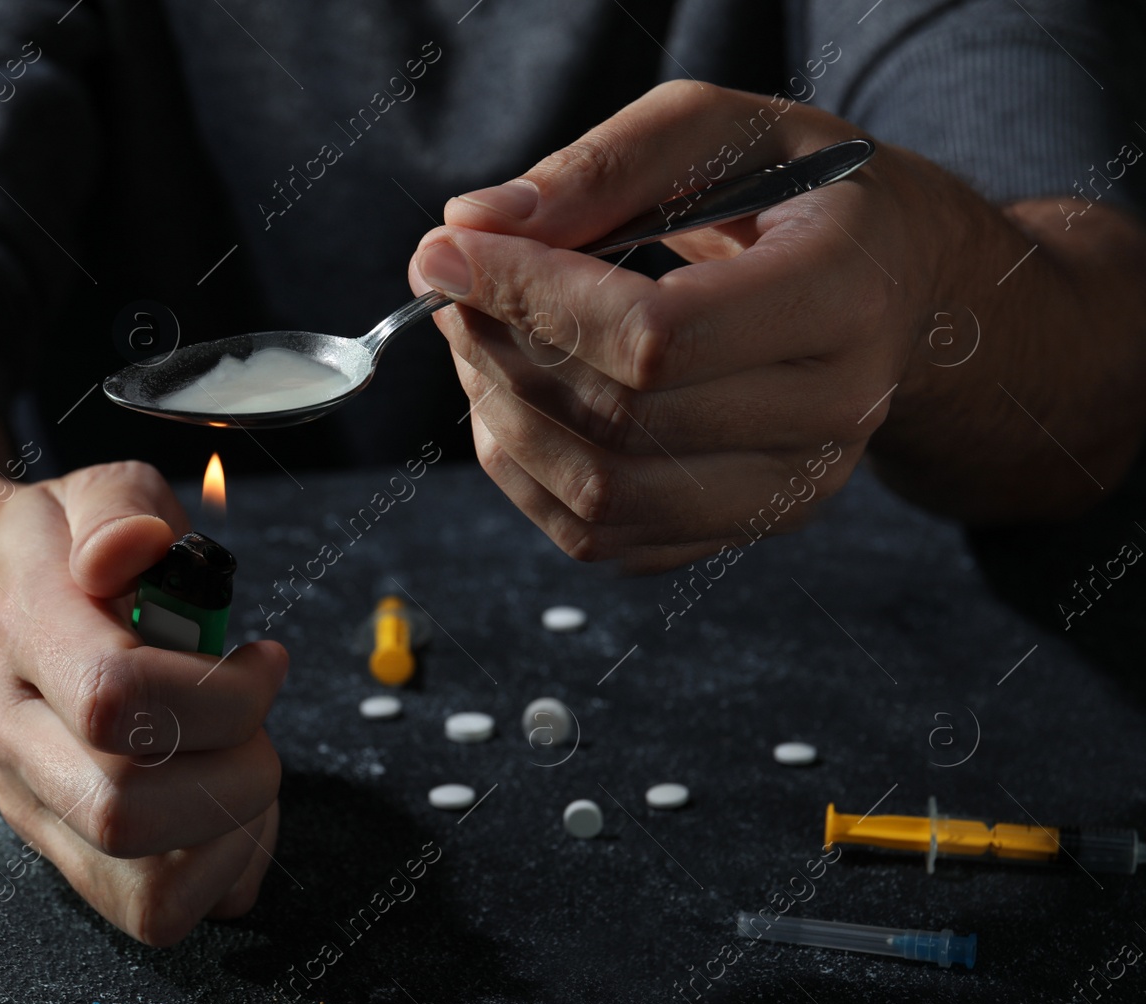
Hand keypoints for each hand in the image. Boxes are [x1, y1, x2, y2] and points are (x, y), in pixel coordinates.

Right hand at [0, 461, 288, 945]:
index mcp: (24, 634)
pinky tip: (229, 809)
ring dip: (234, 833)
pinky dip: (219, 878)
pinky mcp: (56, 847)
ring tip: (245, 764)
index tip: (261, 658)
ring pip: (142, 886)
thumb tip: (134, 553)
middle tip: (256, 721)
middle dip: (237, 772)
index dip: (219, 693)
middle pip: (127, 810)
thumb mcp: (90, 492)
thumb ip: (124, 512)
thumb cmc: (44, 549)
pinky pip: (148, 912)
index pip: (112, 698)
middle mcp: (13, 736)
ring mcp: (31, 804)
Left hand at [408, 79, 1075, 570]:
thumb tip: (473, 227)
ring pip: (599, 496)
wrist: (892, 282)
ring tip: (478, 338)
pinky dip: (526, 473)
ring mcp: (787, 490)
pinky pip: (600, 538)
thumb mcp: (723, 130)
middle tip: (453, 287)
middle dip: (503, 349)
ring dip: (502, 417)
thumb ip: (603, 166)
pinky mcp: (738, 532)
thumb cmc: (803, 192)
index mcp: (843, 297)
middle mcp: (830, 415)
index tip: (445, 253)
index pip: (657, 335)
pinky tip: (513, 399)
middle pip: (619, 419)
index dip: (532, 298)